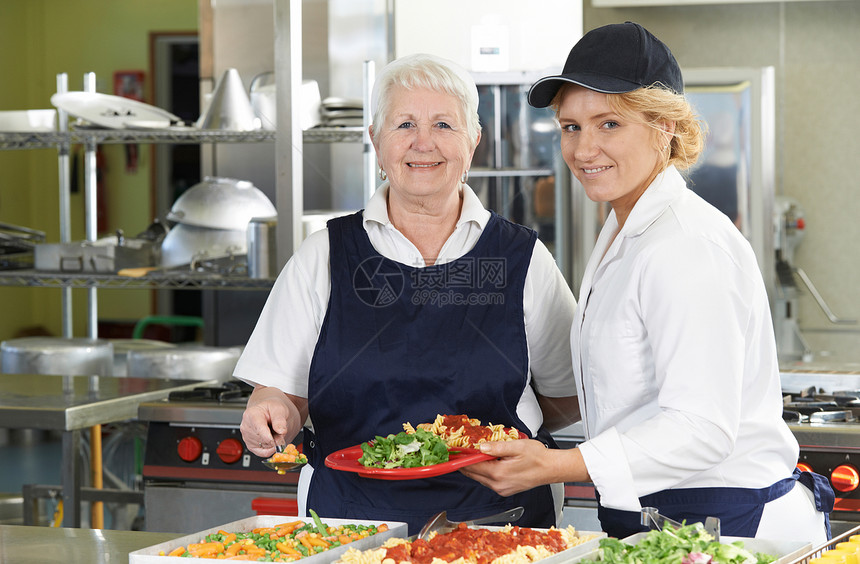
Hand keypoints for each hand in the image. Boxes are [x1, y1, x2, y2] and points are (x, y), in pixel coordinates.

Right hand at [239, 385, 306, 457]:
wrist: (269, 412)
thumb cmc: (272, 409)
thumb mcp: (279, 409)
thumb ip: (280, 420)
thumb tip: (281, 431)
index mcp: (251, 414)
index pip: (259, 429)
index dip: (269, 437)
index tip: (278, 440)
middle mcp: (246, 426)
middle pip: (263, 439)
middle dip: (275, 438)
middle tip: (280, 430)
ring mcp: (247, 437)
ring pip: (264, 446)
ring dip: (273, 443)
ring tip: (274, 432)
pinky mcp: (250, 445)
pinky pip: (261, 453)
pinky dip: (270, 450)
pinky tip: (273, 443)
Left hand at [459, 439, 587, 496]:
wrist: (551, 469)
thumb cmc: (538, 457)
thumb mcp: (516, 446)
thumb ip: (496, 447)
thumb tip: (480, 447)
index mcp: (499, 473)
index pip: (472, 467)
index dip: (461, 459)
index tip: (452, 452)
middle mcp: (498, 484)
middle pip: (473, 474)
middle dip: (464, 463)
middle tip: (457, 452)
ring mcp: (502, 489)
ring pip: (480, 478)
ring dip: (474, 467)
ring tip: (469, 455)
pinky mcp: (505, 489)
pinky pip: (488, 481)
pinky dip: (483, 472)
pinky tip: (484, 463)